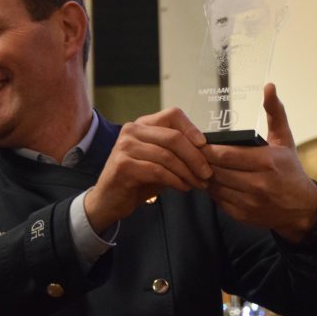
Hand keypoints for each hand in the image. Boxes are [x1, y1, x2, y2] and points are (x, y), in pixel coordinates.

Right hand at [85, 108, 210, 230]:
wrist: (109, 200)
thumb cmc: (138, 179)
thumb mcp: (160, 161)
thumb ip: (177, 152)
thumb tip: (206, 151)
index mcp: (142, 125)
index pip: (173, 115)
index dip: (192, 129)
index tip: (205, 146)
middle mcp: (132, 130)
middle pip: (173, 137)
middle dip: (195, 157)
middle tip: (207, 173)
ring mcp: (125, 147)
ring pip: (168, 156)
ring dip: (188, 173)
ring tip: (198, 183)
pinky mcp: (123, 165)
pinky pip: (158, 171)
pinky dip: (175, 181)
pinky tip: (183, 187)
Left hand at [203, 83, 316, 242]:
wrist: (302, 208)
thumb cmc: (290, 170)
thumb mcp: (284, 139)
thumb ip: (274, 112)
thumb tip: (269, 87)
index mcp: (267, 162)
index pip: (226, 155)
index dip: (209, 149)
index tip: (201, 142)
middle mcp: (259, 184)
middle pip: (216, 170)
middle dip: (203, 161)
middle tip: (194, 153)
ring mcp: (250, 202)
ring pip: (214, 186)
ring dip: (205, 176)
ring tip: (201, 166)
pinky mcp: (243, 215)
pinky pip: (218, 200)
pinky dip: (212, 190)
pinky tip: (213, 181)